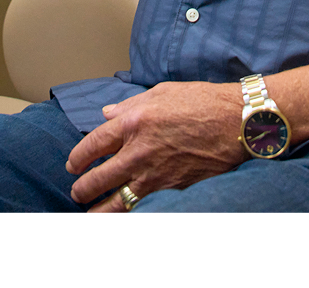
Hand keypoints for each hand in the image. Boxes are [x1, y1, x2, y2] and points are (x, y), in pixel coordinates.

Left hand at [64, 80, 244, 211]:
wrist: (236, 122)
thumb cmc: (201, 101)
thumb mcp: (160, 92)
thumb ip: (129, 104)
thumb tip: (107, 114)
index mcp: (133, 121)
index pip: (93, 144)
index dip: (78, 157)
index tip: (72, 165)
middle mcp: (139, 150)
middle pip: (99, 178)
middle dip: (83, 188)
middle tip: (77, 192)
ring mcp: (155, 173)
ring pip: (117, 201)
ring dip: (99, 210)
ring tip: (90, 213)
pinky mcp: (172, 189)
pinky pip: (143, 207)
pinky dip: (129, 214)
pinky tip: (122, 217)